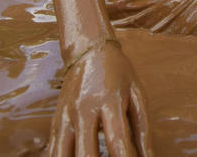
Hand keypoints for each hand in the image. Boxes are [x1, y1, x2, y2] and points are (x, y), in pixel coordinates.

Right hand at [47, 40, 153, 155]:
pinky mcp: (56, 122)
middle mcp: (84, 110)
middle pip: (86, 153)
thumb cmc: (118, 73)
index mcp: (109, 101)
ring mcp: (67, 117)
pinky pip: (54, 151)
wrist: (88, 49)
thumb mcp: (137, 93)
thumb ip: (143, 128)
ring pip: (63, 155)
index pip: (117, 140)